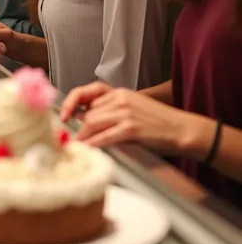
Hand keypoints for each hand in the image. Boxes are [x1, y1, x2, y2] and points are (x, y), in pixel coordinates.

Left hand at [64, 85, 201, 155]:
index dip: (72, 104)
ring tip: (78, 148)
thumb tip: (85, 121)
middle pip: (88, 114)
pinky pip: (104, 137)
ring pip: (93, 124)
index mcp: (119, 92)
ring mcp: (126, 113)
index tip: (62, 115)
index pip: (87, 94)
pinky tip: (88, 151)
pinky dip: (93, 145)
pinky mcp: (131, 128)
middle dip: (80, 129)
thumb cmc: (157, 123)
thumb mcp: (132, 108)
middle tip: (72, 141)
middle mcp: (121, 99)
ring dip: (84, 138)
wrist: (181, 129)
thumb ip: (110, 110)